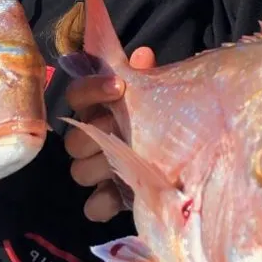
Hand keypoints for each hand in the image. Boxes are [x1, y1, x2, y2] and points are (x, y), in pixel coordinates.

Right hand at [64, 47, 155, 220]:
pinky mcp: (107, 199)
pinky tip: (125, 194)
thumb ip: (146, 75)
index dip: (92, 89)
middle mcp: (89, 138)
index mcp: (98, 108)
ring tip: (132, 161)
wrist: (187, 157)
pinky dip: (106, 202)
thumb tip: (142, 54)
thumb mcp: (159, 93)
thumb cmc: (164, 115)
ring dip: (104, 166)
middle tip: (126, 129)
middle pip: (74, 139)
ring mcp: (94, 170)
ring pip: (80, 172)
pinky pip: (93, 207)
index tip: (119, 86)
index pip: (77, 94)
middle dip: (100, 133)